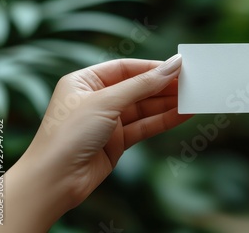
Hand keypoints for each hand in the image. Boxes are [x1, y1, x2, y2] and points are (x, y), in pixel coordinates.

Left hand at [0, 54, 191, 231]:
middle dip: (164, 86)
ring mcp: (108, 121)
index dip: (152, 67)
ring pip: (145, 108)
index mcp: (85, 81)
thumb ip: (142, 85)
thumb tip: (172, 66)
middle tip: (192, 83)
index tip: (179, 67)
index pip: (126, 68)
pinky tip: (183, 115)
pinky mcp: (118, 141)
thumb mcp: (106, 102)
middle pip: (138, 88)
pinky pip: (145, 126)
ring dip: (168, 104)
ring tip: (193, 98)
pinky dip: (164, 120)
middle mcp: (97, 99)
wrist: (55, 181)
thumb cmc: (69, 134)